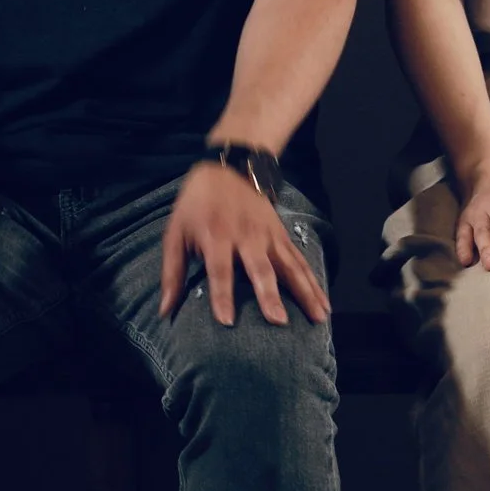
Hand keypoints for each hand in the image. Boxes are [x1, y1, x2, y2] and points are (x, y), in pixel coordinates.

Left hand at [160, 161, 330, 326]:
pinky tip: (324, 304)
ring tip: (318, 317)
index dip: (222, 295)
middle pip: (260, 270)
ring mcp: (269, 236)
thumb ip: (171, 272)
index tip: (227, 321)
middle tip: (279, 321)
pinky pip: (301, 262)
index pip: (220, 270)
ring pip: (290, 267)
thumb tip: (164, 311)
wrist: (229, 169)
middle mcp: (246, 237)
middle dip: (270, 295)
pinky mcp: (282, 236)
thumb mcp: (175, 233)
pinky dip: (314, 283)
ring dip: (305, 292)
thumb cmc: (196, 205)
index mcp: (216, 236)